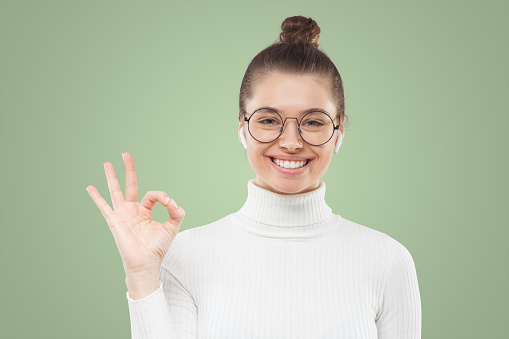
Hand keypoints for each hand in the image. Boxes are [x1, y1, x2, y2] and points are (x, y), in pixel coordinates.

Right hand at [86, 152, 185, 276]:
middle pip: (130, 185)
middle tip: (125, 154)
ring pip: (116, 191)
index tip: (169, 203)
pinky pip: (104, 207)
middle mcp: (132, 211)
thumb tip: (172, 200)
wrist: (146, 263)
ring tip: (107, 163)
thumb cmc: (157, 248)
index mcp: (145, 211)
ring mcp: (122, 215)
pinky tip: (90, 188)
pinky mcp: (115, 221)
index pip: (152, 195)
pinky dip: (97, 197)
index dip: (162, 196)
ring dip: (111, 177)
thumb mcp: (172, 227)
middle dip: (128, 169)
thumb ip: (176, 212)